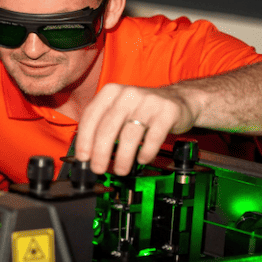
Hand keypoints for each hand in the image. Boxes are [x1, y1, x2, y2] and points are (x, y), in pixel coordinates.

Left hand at [74, 84, 197, 175]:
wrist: (177, 98)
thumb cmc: (142, 109)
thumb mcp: (119, 108)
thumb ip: (103, 124)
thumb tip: (87, 153)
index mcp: (111, 92)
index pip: (91, 116)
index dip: (84, 139)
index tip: (83, 157)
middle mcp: (128, 94)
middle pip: (108, 127)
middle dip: (100, 153)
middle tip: (98, 168)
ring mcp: (149, 102)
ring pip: (130, 134)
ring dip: (123, 157)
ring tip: (120, 169)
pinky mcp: (167, 112)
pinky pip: (153, 137)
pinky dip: (146, 152)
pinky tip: (142, 159)